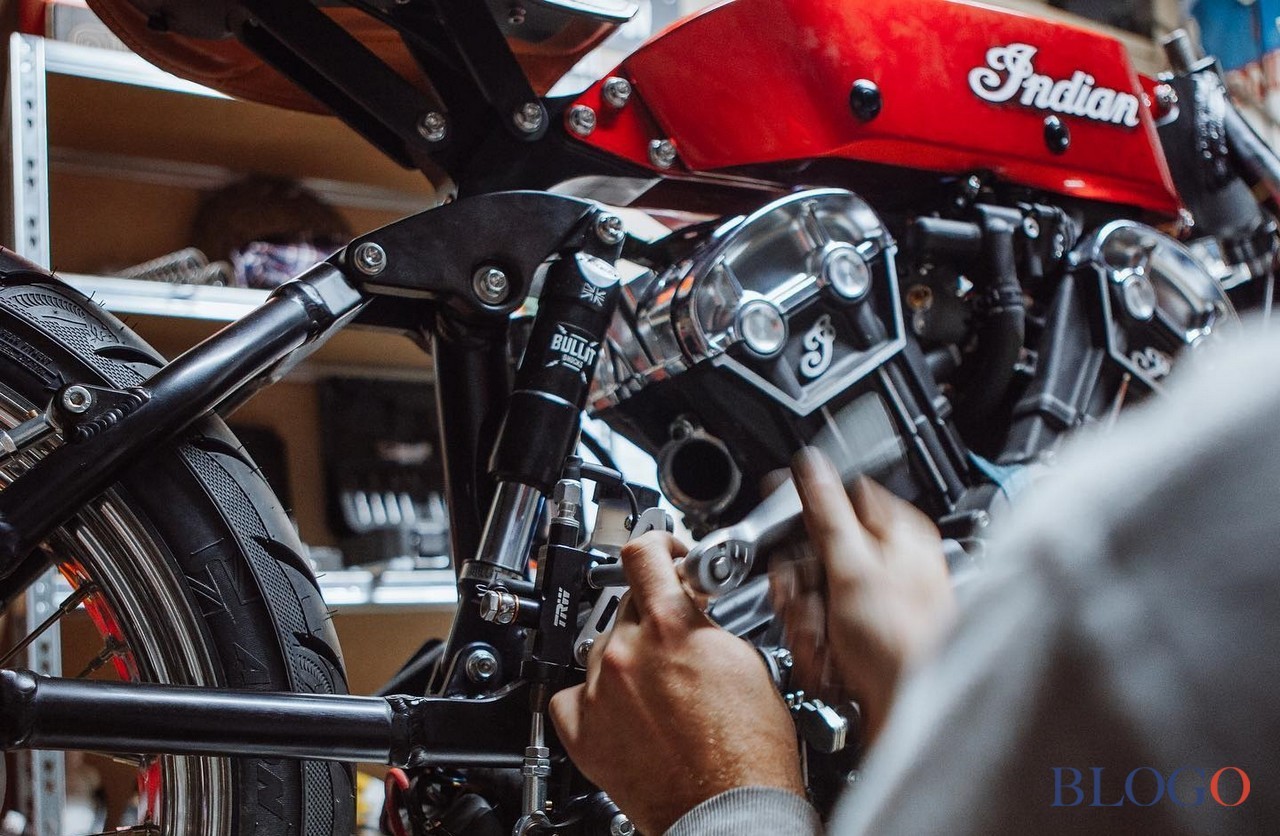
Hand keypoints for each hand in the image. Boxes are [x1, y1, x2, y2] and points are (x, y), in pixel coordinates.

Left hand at [550, 532, 803, 834]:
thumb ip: (708, 623)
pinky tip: (622, 709)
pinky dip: (594, 697)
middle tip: (676, 642)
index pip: (644, 553)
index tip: (664, 553)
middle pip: (628, 606)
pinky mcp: (582, 728)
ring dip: (628, 659)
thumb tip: (693, 606)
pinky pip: (574, 693)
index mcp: (672, 626)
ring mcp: (600, 690)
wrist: (730, 812)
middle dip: (654, 616)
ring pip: (604, 648)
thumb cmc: (749, 753)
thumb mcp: (745, 663)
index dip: (657, 544)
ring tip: (659, 691)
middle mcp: (628, 652)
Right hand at [773, 448, 954, 742]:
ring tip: (825, 641)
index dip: (805, 519)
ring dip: (807, 622)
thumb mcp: (853, 566)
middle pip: (818, 552)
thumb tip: (810, 462)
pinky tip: (831, 658)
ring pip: (814, 593)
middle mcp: (891, 562)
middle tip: (808, 605)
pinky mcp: (866, 635)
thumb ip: (826, 511)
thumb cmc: (903, 640)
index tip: (785, 536)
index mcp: (897, 531)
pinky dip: (818, 644)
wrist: (914, 709)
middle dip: (802, 586)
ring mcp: (877, 601)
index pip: (839, 499)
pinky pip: (822, 626)